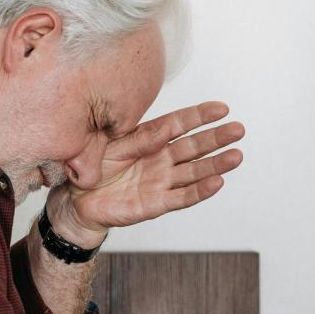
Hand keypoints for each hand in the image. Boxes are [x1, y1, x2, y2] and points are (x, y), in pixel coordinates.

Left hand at [46, 100, 244, 244]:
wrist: (76, 200)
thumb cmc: (93, 169)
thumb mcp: (109, 145)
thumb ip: (137, 138)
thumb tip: (163, 129)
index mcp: (149, 140)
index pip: (177, 124)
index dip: (199, 117)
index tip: (221, 109)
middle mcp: (159, 160)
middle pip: (192, 147)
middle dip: (216, 139)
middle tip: (238, 130)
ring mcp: (159, 182)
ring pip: (193, 172)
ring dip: (215, 165)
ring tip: (236, 156)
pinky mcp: (155, 204)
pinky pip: (180, 197)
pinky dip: (199, 191)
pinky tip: (217, 183)